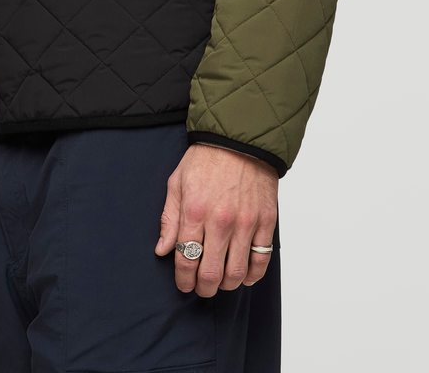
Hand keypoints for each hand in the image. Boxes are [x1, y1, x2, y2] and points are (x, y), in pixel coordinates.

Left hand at [155, 143, 277, 296]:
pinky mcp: (265, 222)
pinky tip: (243, 275)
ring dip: (226, 285)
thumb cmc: (206, 159)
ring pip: (236, 273)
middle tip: (201, 288)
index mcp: (195, 210)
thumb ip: (170, 218)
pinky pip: (261, 260)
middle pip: (211, 273)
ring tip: (220, 281)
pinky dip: (251, 275)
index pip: (186, 259)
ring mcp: (246, 223)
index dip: (183, 279)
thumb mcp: (177, 182)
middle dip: (203, 288)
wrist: (239, 140)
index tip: (183, 284)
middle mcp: (220, 221)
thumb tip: (162, 250)